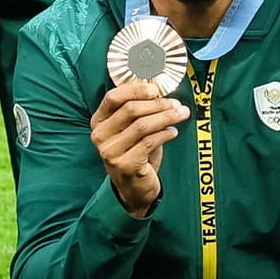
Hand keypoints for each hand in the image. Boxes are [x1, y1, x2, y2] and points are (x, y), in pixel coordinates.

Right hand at [87, 77, 186, 216]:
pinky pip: (149, 142)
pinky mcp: (124, 164)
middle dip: (158, 104)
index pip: (113, 97)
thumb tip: (159, 91)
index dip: (136, 90)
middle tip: (177, 104)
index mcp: (98, 121)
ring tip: (181, 114)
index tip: (156, 90)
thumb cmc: (135, 153)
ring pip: (143, 125)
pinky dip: (165, 134)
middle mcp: (99, 135)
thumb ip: (140, 111)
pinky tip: (173, 132)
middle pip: (131, 110)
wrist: (134, 188)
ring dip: (166, 117)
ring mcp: (110, 151)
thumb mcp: (132, 129)